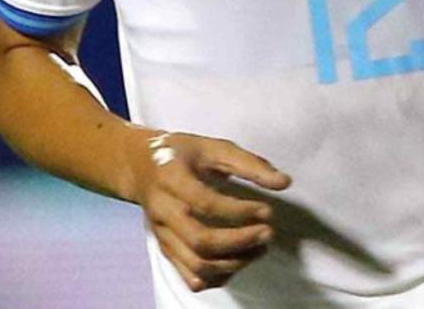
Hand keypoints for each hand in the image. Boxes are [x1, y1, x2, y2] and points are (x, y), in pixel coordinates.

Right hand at [130, 131, 291, 292]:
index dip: (240, 210)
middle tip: (267, 233)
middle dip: (240, 242)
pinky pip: (191, 277)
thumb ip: (249, 163)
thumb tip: (284, 183)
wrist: (138, 166)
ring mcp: (162, 235)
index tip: (267, 210)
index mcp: (171, 178)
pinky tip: (238, 260)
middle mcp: (162, 210)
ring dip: (234, 263)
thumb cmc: (181, 154)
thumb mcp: (212, 146)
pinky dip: (218, 277)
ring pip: (197, 265)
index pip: (205, 202)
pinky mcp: (165, 250)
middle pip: (200, 241)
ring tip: (259, 247)